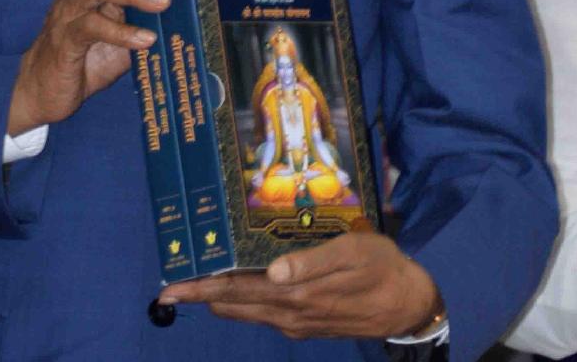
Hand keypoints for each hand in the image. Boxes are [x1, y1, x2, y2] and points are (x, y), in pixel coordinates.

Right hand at [7, 0, 169, 134]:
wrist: (47, 87)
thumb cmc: (91, 50)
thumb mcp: (124, 24)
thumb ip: (148, 11)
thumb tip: (192, 3)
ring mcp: (68, 11)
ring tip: (162, 1)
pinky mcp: (66, 39)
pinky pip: (91, 27)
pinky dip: (121, 32)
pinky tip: (145, 40)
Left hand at [160, 232, 441, 341]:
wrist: (408, 303)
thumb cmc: (381, 268)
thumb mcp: (352, 255)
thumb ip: (312, 263)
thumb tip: (273, 272)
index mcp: (297, 296)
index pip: (237, 294)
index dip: (202, 289)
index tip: (169, 289)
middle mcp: (290, 314)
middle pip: (234, 306)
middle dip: (201, 295)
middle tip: (168, 287)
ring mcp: (297, 322)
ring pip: (247, 311)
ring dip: (220, 298)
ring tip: (194, 282)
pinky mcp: (306, 322)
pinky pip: (264, 311)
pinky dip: (244, 300)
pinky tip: (237, 286)